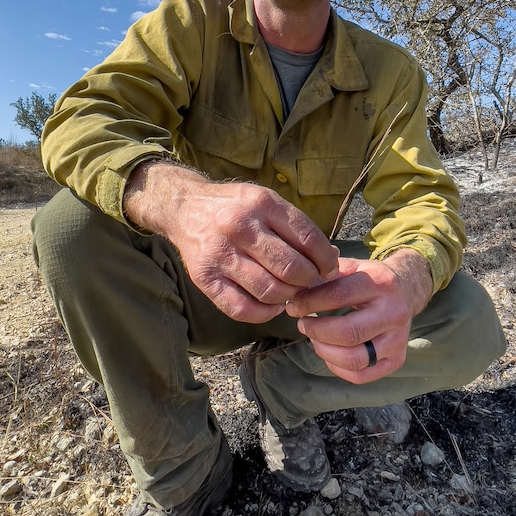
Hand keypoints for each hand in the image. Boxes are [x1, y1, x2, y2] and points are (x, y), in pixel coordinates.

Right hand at [124, 162, 338, 321]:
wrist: (184, 207)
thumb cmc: (235, 207)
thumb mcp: (266, 201)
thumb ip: (296, 227)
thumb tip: (332, 258)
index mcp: (261, 203)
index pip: (307, 238)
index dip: (325, 260)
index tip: (330, 269)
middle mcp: (240, 226)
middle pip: (291, 267)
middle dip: (309, 281)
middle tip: (311, 283)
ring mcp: (220, 254)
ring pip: (270, 290)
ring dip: (289, 298)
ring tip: (291, 293)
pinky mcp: (204, 277)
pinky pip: (241, 308)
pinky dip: (264, 313)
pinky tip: (272, 306)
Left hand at [285, 249, 432, 382]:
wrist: (407, 290)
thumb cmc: (370, 279)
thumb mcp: (352, 268)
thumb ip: (324, 277)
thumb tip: (294, 292)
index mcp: (382, 284)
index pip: (338, 296)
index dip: (309, 303)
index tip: (293, 306)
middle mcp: (394, 313)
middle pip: (348, 333)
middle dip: (316, 331)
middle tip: (302, 324)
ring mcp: (398, 339)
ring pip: (354, 359)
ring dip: (324, 351)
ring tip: (314, 338)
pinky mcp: (397, 359)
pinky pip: (361, 375)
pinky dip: (337, 368)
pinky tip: (329, 352)